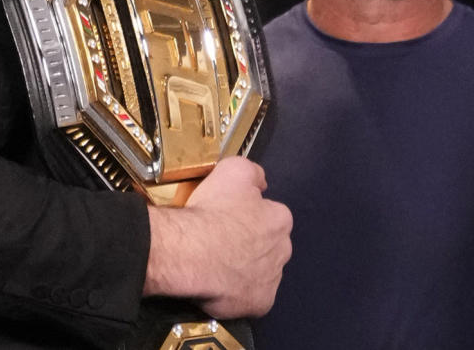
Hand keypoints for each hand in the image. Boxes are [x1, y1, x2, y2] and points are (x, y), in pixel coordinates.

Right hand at [143, 157, 292, 317]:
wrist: (190, 252)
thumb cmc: (211, 212)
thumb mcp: (233, 170)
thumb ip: (254, 173)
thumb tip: (261, 183)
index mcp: (280, 218)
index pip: (271, 216)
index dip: (249, 217)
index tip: (230, 219)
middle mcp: (283, 249)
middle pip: (269, 245)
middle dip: (252, 244)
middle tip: (223, 242)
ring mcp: (272, 278)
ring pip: (262, 272)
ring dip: (247, 269)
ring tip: (218, 264)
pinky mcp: (260, 303)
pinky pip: (253, 298)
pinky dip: (240, 293)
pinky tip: (221, 284)